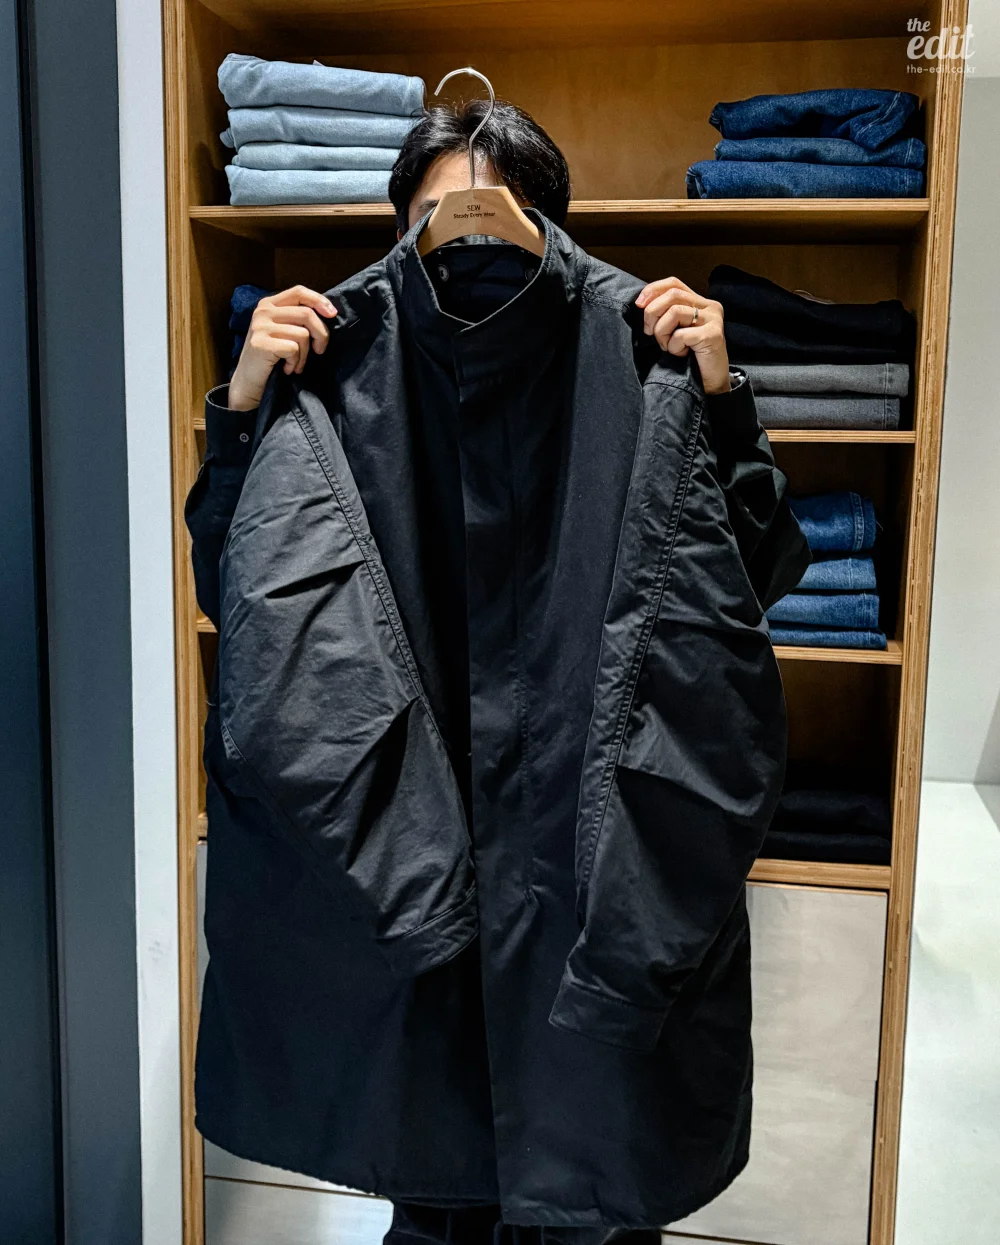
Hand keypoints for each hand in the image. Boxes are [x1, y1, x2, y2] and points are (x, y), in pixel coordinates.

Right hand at [228, 285, 336, 410]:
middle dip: (321, 334)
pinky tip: (287, 369)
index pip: (299, 292)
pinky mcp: (261, 344)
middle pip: (306, 314)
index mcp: (269, 304)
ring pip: (302, 334)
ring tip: (296, 364)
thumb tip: (329, 313)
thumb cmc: (271, 358)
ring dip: (305, 355)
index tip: (333, 314)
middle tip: (319, 351)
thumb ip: (297, 318)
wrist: (248, 382)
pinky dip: (296, 362)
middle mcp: (263, 311)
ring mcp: (260, 326)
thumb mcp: (282, 331)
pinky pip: (293, 349)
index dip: (319, 301)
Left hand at [635, 277, 730, 394]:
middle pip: (671, 295)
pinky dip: (674, 347)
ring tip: (669, 347)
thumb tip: (642, 302)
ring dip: (662, 333)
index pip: (674, 283)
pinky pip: (681, 335)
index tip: (639, 304)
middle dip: (652, 314)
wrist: (710, 385)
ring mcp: (713, 320)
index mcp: (701, 302)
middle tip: (651, 334)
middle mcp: (710, 307)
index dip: (653, 290)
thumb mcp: (675, 331)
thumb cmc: (690, 359)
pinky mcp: (713, 335)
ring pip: (674, 312)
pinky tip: (682, 355)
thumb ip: (665, 314)